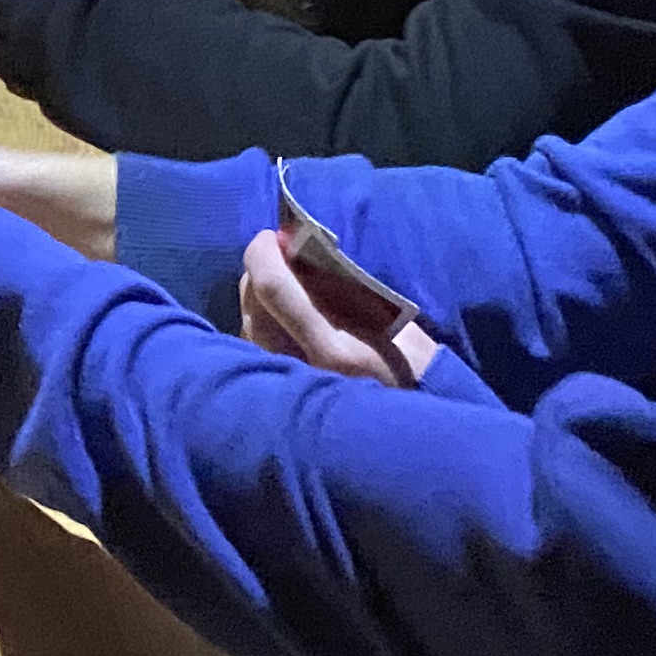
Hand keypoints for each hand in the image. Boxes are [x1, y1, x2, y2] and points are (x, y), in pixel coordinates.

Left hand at [235, 230, 432, 386]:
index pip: (273, 287)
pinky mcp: (276, 389)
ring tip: (288, 285)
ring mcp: (283, 381)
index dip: (265, 253)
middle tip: (284, 254)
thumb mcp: (386, 316)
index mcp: (331, 347)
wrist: (406, 420)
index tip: (273, 235)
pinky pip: (255, 340)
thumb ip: (339, 283)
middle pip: (252, 299)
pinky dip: (264, 317)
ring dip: (262, 293)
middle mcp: (297, 367)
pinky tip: (285, 316)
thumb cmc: (406, 359)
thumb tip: (299, 246)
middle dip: (262, 268)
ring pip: (249, 318)